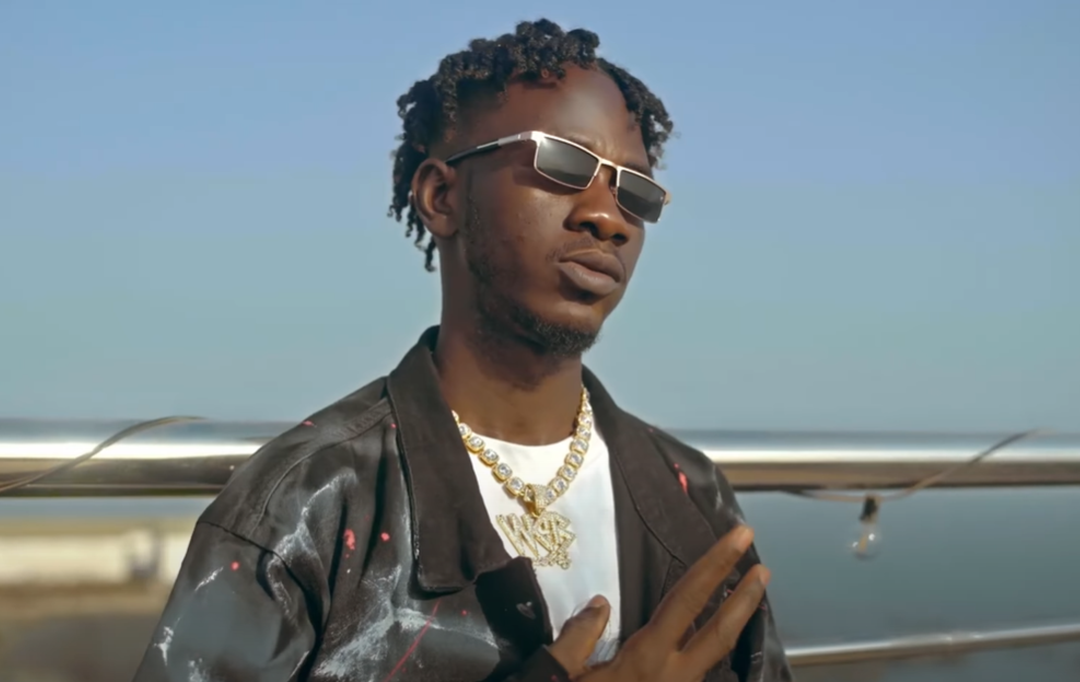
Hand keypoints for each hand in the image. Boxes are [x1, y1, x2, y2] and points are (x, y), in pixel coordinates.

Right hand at [547, 526, 768, 680]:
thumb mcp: (557, 676)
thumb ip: (578, 637)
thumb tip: (600, 603)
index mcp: (645, 658)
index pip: (688, 600)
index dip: (716, 565)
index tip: (740, 538)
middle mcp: (672, 676)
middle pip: (719, 632)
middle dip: (744, 598)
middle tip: (763, 569)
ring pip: (713, 656)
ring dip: (731, 626)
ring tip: (746, 599)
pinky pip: (695, 674)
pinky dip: (706, 651)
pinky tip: (704, 642)